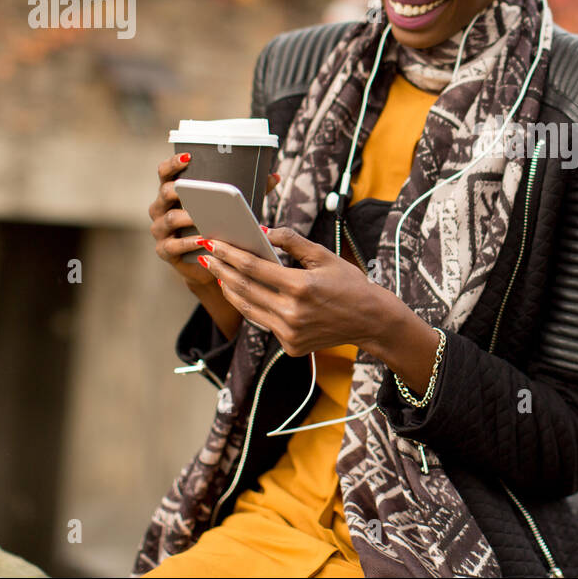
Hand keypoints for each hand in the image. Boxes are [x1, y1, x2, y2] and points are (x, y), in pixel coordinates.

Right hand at [149, 152, 280, 288]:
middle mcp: (160, 208)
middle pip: (164, 193)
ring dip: (187, 218)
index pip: (165, 173)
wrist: (209, 262)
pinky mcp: (164, 251)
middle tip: (196, 190)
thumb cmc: (217, 226)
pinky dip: (189, 242)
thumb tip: (275, 176)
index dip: (173, 164)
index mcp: (173, 193)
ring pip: (170, 219)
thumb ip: (249, 191)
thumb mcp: (230, 207)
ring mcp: (160, 230)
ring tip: (203, 217)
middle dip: (180, 190)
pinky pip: (174, 245)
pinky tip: (204, 240)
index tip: (188, 157)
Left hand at [196, 226, 390, 356]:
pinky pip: (263, 323)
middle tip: (207, 257)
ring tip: (218, 274)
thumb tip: (264, 232)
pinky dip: (250, 307)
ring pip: (248, 309)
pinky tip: (241, 294)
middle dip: (222, 270)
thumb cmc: (349, 284)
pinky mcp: (291, 346)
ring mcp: (290, 333)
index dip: (230, 255)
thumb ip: (293, 242)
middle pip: (244, 289)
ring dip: (230, 290)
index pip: (254, 268)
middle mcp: (292, 313)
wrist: (370, 320)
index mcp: (301, 287)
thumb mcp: (325, 256)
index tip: (214, 244)